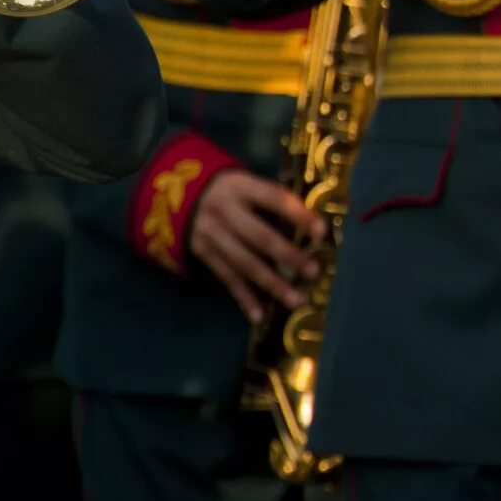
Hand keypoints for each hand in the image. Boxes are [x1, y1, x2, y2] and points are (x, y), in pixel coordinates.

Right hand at [187, 169, 322, 325]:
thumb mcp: (249, 185)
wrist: (178, 195)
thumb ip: (276, 204)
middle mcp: (223, 210)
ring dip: (272, 284)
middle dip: (288, 256)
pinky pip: (227, 278)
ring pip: (244, 263)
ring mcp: (210, 234)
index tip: (322, 232)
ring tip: (297, 300)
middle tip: (313, 271)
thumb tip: (316, 230)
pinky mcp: (203, 254)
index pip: (274, 199)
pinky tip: (260, 315)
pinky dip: (244, 298)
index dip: (298, 215)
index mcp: (241, 187)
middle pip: (259, 237)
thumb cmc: (233, 191)